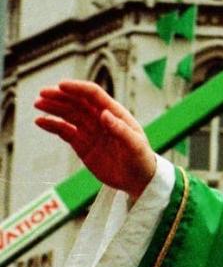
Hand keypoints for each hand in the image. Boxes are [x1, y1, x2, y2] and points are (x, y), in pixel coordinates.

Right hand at [34, 80, 156, 202]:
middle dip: (60, 96)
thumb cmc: (141, 161)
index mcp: (116, 114)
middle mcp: (101, 119)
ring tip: (38, 104)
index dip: (78, 88)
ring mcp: (90, 131)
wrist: (137, 181)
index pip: (94, 95)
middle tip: (42, 93)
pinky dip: (52, 125)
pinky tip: (40, 121)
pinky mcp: (82, 144)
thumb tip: (105, 114)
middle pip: (78, 102)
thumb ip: (121, 130)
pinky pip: (64, 131)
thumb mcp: (135, 146)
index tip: (61, 85)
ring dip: (53, 108)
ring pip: (69, 114)